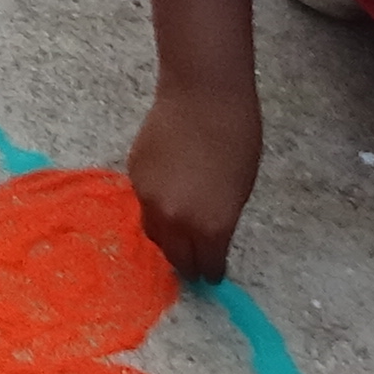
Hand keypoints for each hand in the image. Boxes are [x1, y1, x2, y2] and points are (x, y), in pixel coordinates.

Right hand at [123, 77, 261, 285]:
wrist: (202, 98)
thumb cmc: (237, 139)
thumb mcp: (239, 190)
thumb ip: (220, 220)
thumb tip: (206, 237)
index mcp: (210, 227)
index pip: (206, 265)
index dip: (210, 272)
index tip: (212, 275)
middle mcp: (175, 220)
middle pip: (174, 256)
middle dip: (185, 263)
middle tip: (193, 264)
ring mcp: (149, 199)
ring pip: (154, 232)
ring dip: (167, 238)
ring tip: (178, 232)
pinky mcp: (133, 177)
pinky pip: (144, 204)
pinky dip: (156, 208)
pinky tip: (169, 194)